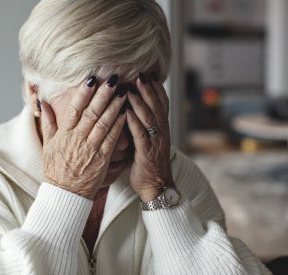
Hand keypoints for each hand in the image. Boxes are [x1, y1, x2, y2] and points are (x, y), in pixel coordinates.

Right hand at [39, 77, 127, 199]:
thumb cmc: (56, 169)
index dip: (82, 94)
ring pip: (103, 124)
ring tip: (123, 92)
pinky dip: (118, 126)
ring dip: (114, 107)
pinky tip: (126, 114)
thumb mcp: (47, 145)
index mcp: (64, 134)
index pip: (73, 109)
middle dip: (102, 95)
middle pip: (91, 113)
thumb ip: (48, 122)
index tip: (91, 79)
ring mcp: (89, 149)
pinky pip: (111, 140)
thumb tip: (42, 102)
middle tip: (112, 79)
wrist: (65, 194)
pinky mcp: (101, 159)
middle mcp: (76, 139)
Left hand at [126, 73, 173, 201]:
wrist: (156, 187)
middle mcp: (161, 133)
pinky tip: (125, 110)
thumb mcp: (147, 143)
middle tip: (141, 74)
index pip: (162, 104)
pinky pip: (140, 133)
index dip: (157, 89)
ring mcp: (155, 142)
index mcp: (162, 130)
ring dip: (140, 101)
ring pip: (149, 117)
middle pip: (157, 106)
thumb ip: (142, 128)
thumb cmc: (148, 166)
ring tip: (132, 86)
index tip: (150, 74)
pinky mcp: (146, 152)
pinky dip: (133, 121)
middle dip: (149, 89)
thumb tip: (131, 112)